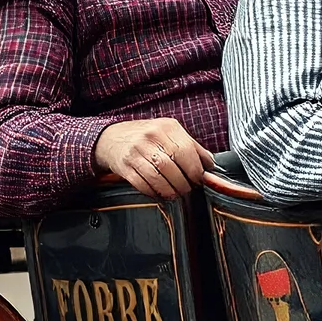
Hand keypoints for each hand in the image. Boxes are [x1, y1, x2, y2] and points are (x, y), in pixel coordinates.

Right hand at [94, 118, 212, 198]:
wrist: (111, 138)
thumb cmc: (145, 137)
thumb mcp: (170, 133)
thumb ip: (192, 146)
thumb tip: (210, 164)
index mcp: (166, 127)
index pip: (186, 150)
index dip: (195, 169)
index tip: (199, 179)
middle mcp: (150, 137)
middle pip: (172, 165)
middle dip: (184, 182)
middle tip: (188, 188)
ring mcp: (135, 152)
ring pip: (157, 176)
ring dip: (170, 190)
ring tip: (176, 193)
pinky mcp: (124, 166)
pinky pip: (142, 184)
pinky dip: (154, 192)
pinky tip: (160, 193)